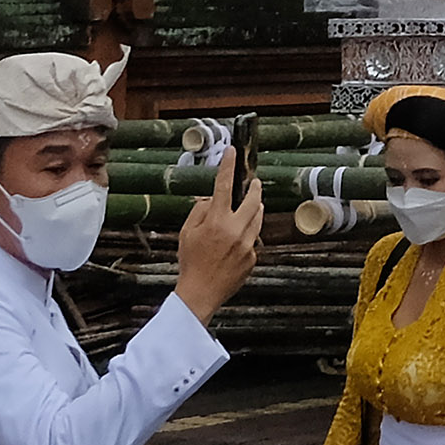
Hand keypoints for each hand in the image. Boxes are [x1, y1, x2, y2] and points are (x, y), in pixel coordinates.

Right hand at [173, 173, 263, 321]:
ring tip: (247, 208)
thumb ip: (199, 211)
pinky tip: (234, 245)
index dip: (227, 166)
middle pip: (252, 199)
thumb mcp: (186, 233)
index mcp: (216, 221)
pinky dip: (246, 236)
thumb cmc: (190, 262)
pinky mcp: (253, 256)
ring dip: (253, 210)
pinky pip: (252, 239)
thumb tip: (210, 198)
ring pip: (257, 218)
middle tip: (253, 182)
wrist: (201, 292)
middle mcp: (235, 229)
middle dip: (254, 188)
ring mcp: (247, 243)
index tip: (231, 151)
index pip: (223, 186)